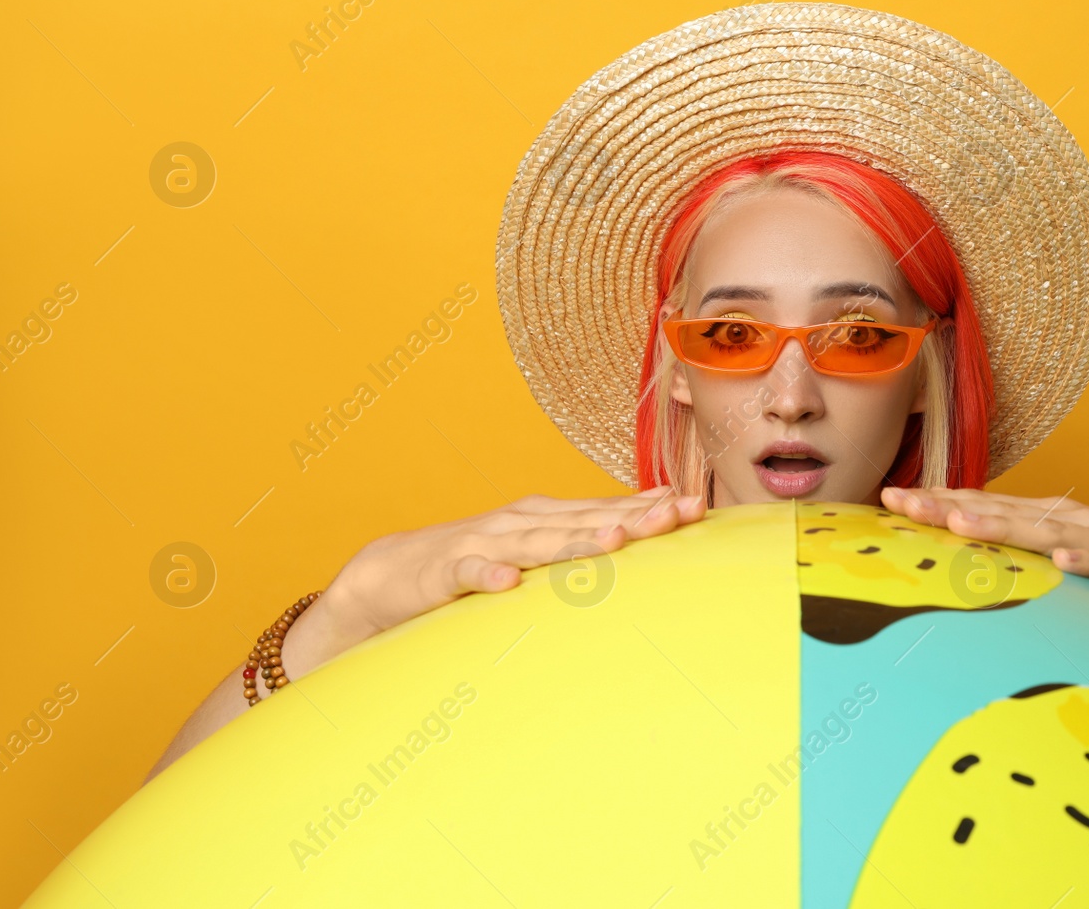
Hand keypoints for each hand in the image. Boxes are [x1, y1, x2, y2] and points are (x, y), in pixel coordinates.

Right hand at [299, 486, 705, 666]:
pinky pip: (470, 573)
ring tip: (615, 538)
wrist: (389, 574)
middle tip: (677, 515)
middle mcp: (521, 521)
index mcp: (546, 516)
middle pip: (585, 519)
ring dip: (575, 540)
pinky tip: (509, 583)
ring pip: (537, 542)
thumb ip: (585, 537)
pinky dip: (489, 575)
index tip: (698, 505)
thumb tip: (650, 523)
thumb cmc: (477, 560)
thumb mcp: (536, 547)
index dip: (652, 506)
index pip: (607, 507)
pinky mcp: (446, 572)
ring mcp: (484, 543)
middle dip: (634, 516)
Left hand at [880, 486, 1088, 638]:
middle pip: (1001, 510)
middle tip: (900, 500)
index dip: (938, 500)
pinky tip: (1064, 564)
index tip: (889, 498)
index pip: (985, 506)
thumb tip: (965, 576)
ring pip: (1048, 531)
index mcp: (1051, 521)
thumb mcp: (1067, 566)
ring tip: (958, 522)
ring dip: (1003, 525)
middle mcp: (1072, 522)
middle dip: (948, 505)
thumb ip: (1022, 566)